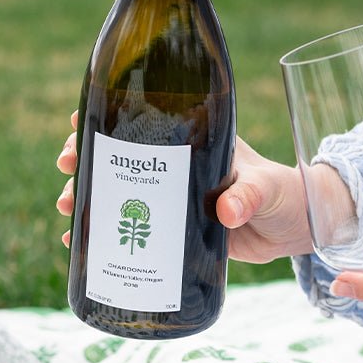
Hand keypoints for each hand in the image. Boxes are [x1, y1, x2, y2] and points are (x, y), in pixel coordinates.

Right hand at [55, 120, 315, 263]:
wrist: (297, 228)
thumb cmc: (286, 193)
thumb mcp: (268, 189)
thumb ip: (249, 196)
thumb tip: (227, 212)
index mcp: (194, 140)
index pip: (142, 119)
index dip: (105, 118)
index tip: (76, 124)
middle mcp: (175, 165)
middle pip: (119, 156)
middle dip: (84, 160)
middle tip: (65, 169)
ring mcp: (171, 197)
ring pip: (119, 191)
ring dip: (88, 197)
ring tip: (68, 211)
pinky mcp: (173, 229)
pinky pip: (131, 227)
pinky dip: (104, 234)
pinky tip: (79, 244)